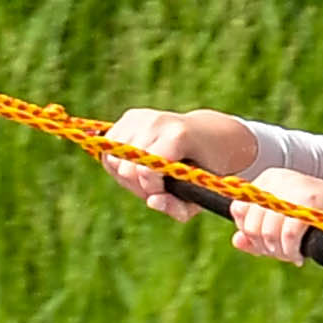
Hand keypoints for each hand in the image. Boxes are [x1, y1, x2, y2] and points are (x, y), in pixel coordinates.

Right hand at [102, 107, 264, 214]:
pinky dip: (119, 163)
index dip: (151, 188)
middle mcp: (156, 121)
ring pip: (112, 158)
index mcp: (177, 135)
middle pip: (125, 167)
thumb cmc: (209, 169)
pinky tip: (140, 165)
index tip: (165, 191)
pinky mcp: (131, 117)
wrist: (213, 135)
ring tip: (150, 177)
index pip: (145, 170)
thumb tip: (152, 202)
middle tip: (157, 187)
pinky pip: (109, 148)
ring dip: (126, 176)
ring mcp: (141, 117)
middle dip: (138, 185)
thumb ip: (177, 206)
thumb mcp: (201, 195)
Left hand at [226, 173, 322, 272]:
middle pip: (249, 222)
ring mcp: (294, 187)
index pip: (238, 208)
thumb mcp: (288, 228)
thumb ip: (261, 234)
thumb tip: (237, 240)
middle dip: (264, 245)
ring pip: (265, 230)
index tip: (267, 245)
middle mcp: (279, 178)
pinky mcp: (309, 200)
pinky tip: (301, 255)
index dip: (250, 233)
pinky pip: (285, 235)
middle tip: (282, 253)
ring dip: (278, 251)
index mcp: (271, 179)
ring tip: (293, 254)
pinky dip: (291, 251)